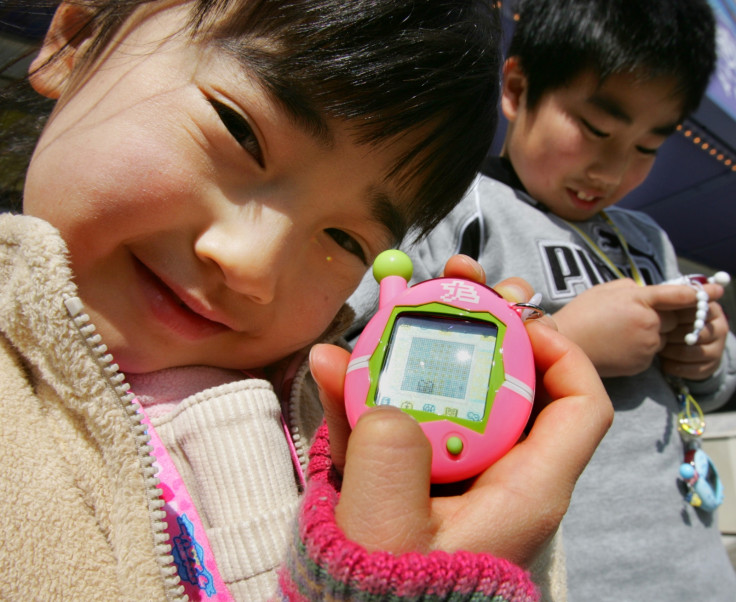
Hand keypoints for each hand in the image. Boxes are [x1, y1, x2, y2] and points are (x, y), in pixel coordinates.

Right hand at [310, 255, 612, 565]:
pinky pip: (405, 415)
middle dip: (488, 322)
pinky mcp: (417, 471)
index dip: (561, 348)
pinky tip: (334, 363)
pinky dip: (374, 387)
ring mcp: (457, 468)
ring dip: (427, 342)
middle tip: (457, 281)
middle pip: (516, 381)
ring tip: (394, 300)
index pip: (580, 405)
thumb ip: (386, 450)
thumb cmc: (385, 587)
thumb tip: (355, 374)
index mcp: (524, 487)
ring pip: (457, 390)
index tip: (513, 316)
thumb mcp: (386, 522)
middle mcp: (501, 472)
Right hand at [553, 279, 712, 377]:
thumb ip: (633, 288)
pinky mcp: (643, 362)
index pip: (678, 294)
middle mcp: (648, 322)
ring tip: (621, 330)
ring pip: (664, 336)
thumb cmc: (581, 314)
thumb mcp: (605, 290)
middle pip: (676, 317)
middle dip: (665, 315)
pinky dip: (642, 347)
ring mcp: (647, 345)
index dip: (700, 293)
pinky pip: (653, 351)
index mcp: (639, 299)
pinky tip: (619, 343)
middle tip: (638, 315)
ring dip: (652, 331)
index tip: (716, 291)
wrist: (565, 345)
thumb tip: (649, 293)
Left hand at [659, 282, 728, 379]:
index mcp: (709, 308)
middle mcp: (719, 326)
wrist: (679, 347)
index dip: (677, 314)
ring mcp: (718, 347)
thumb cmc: (669, 321)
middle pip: (697, 331)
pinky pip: (693, 368)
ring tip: (659, 348)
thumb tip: (650, 289)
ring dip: (672, 351)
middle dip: (672, 334)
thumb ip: (666, 298)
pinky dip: (675, 366)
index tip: (662, 319)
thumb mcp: (666, 307)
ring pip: (693, 351)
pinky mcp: (711, 365)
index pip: (699, 307)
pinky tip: (664, 362)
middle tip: (657, 335)